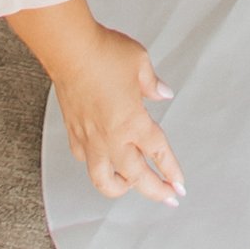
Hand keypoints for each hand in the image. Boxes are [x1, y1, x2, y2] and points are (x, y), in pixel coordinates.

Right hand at [47, 15, 184, 206]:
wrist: (69, 50)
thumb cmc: (104, 54)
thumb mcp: (140, 63)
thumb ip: (153, 84)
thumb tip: (163, 94)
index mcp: (133, 122)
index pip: (159, 154)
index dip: (171, 172)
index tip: (180, 185)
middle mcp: (112, 138)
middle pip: (137, 177)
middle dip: (156, 191)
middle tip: (168, 198)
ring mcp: (90, 140)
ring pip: (104, 180)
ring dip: (120, 189)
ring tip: (131, 186)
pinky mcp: (73, 134)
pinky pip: (84, 160)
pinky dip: (95, 166)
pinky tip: (101, 160)